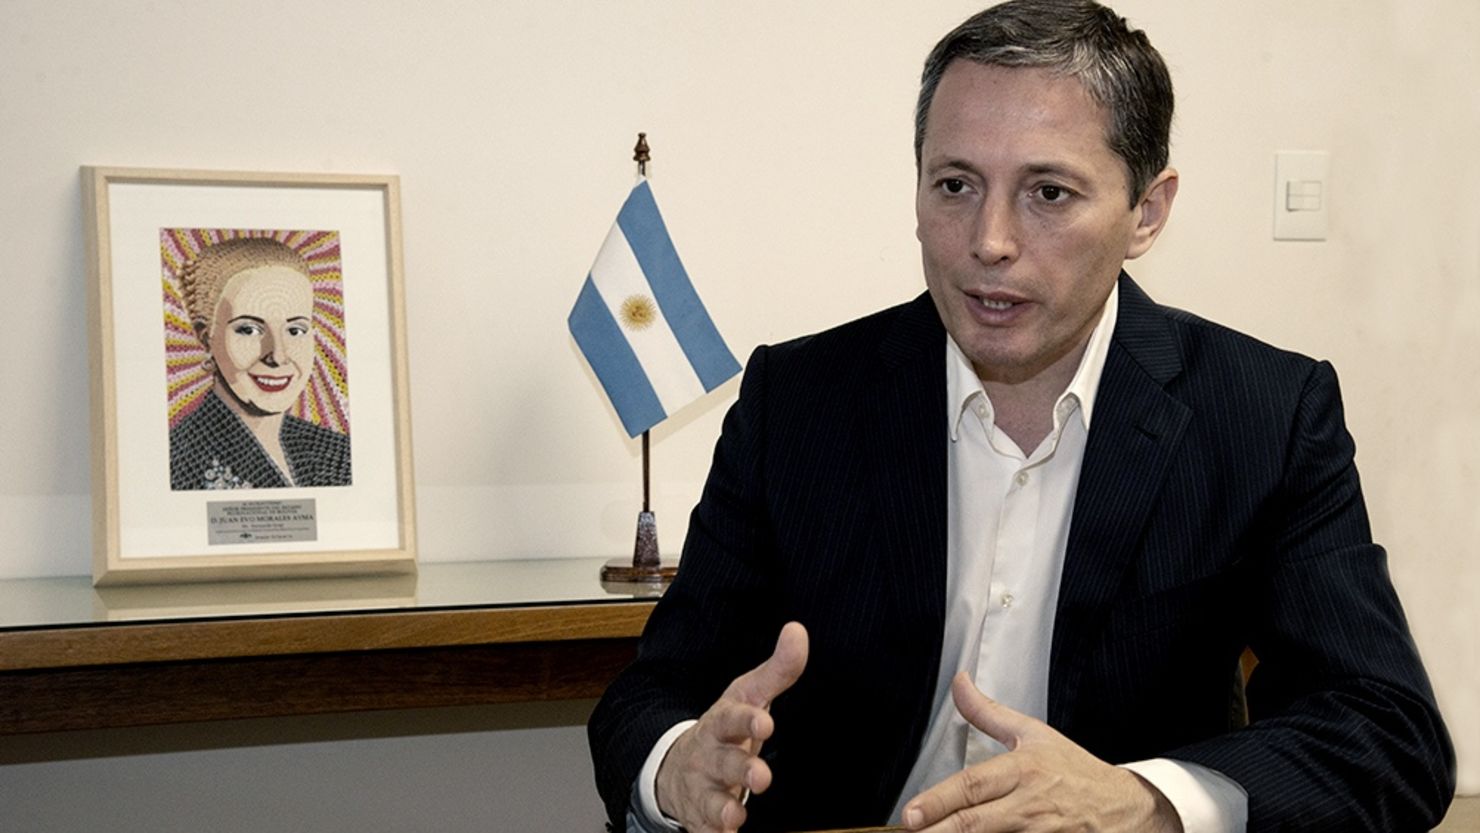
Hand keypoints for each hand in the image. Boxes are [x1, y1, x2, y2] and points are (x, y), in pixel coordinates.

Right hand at [655, 621, 808, 832]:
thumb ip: (778, 670)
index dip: (747, 720)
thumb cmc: (724, 730)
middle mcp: (709, 757)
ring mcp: (703, 790)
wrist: (677, 767)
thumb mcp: (748, 697)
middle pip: (723, 763)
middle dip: (740, 769)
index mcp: (722, 724)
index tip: (765, 721)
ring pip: (710, 802)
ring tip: (735, 817)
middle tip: (761, 776)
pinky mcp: (702, 820)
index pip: (732, 718)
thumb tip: (798, 631)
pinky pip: (705, 832)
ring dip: (723, 810)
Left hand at [902, 673, 1182, 832]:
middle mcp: (1030, 805)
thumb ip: (988, 713)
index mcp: (1023, 770)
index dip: (938, 801)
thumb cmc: (1076, 771)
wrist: (1127, 809)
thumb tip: (959, 681)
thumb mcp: (1034, 734)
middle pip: (975, 823)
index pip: (973, 786)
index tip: (909, 814)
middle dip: (939, 832)